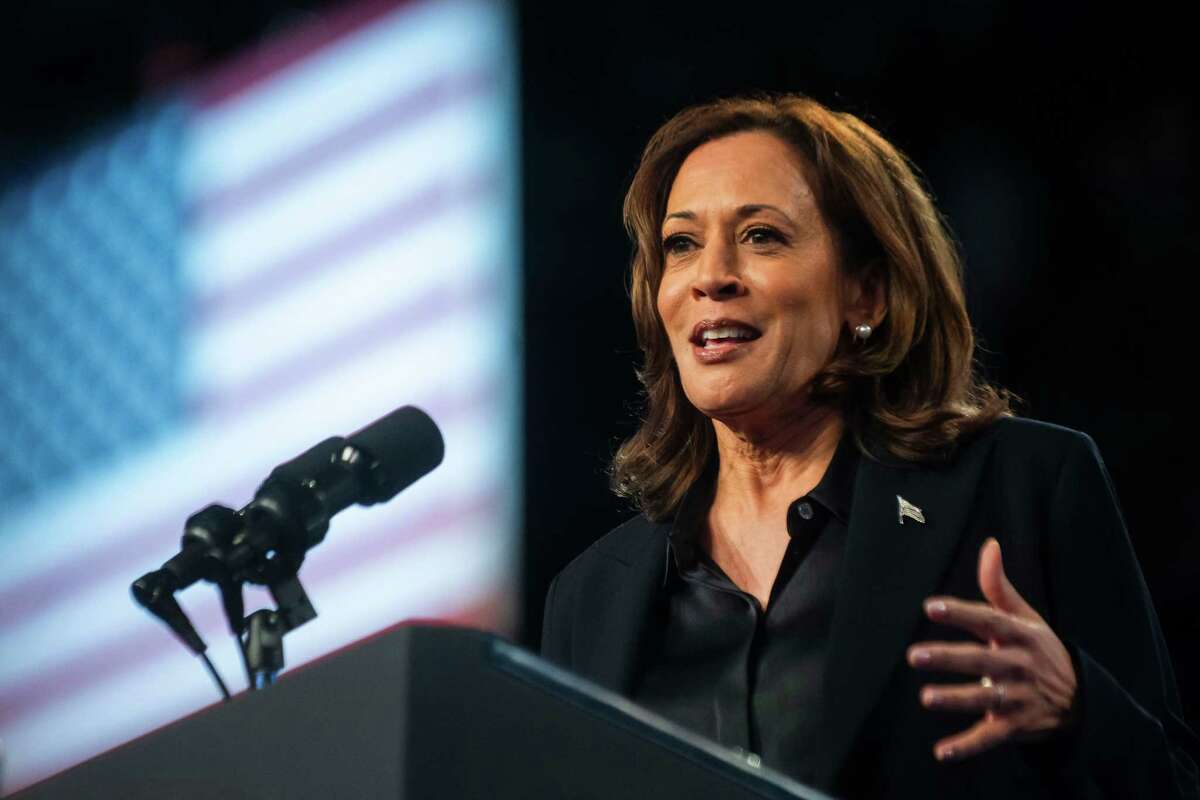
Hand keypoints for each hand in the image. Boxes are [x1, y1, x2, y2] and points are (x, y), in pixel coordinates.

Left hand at [907, 538, 1077, 761]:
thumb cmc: (1039, 649)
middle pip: (980, 661)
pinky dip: (967, 746)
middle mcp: (1019, 666)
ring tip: (926, 697)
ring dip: (956, 700)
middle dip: (948, 658)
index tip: (930, 607)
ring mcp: (1018, 698)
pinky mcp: (1015, 726)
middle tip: (913, 656)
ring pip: (984, 699)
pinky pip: (990, 737)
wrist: (1082, 698)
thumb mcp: (1026, 617)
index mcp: (1020, 635)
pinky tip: (942, 752)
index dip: (960, 613)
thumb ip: (999, 585)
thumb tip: (989, 544)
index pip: (988, 620)